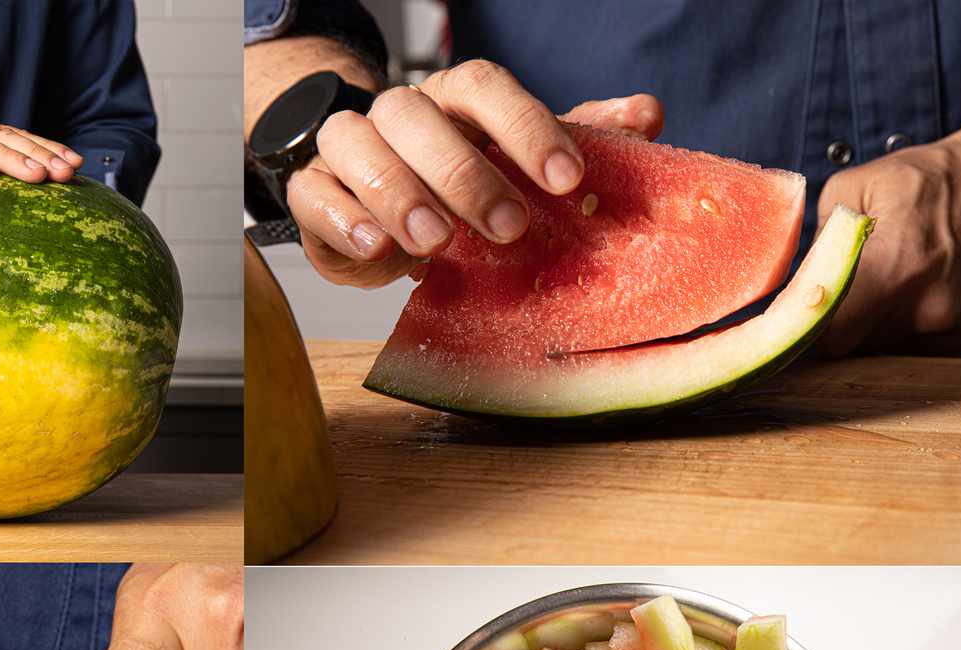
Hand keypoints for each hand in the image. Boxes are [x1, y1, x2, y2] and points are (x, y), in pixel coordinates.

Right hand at [285, 58, 662, 287]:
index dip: (525, 126)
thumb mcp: (520, 168)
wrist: (377, 215)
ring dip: (398, 193)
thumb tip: (647, 115)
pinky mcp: (313, 193)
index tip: (567, 180)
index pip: (482, 86)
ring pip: (355, 145)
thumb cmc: (457, 190)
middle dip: (463, 172)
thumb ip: (576, 142)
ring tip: (436, 243)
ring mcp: (349, 150)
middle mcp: (398, 115)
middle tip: (507, 227)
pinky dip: (343, 219)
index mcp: (453, 100)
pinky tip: (377, 251)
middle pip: (416, 116)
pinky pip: (313, 192)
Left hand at [816, 126, 960, 355]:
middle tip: (836, 295)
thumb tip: (796, 282)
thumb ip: (816, 239)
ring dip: (867, 327)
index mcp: (894, 269)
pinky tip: (904, 295)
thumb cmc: (927, 179)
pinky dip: (898, 330)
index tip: (801, 308)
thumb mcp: (855, 188)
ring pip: (878, 351)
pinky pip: (910, 350)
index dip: (806, 323)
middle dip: (834, 326)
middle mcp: (925, 306)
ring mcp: (948, 324)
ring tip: (878, 287)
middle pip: (849, 348)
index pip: (826, 333)